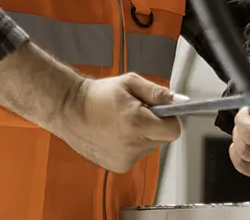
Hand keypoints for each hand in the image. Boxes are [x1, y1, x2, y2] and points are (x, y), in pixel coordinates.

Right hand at [58, 72, 184, 172]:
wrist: (69, 110)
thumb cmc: (97, 95)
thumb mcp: (130, 83)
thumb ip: (158, 93)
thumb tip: (180, 101)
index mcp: (137, 124)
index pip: (173, 131)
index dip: (170, 119)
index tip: (161, 111)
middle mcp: (132, 145)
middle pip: (162, 138)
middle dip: (155, 125)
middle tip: (137, 112)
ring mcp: (125, 159)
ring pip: (150, 147)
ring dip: (143, 135)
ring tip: (123, 122)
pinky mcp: (118, 166)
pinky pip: (136, 154)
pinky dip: (131, 145)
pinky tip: (116, 133)